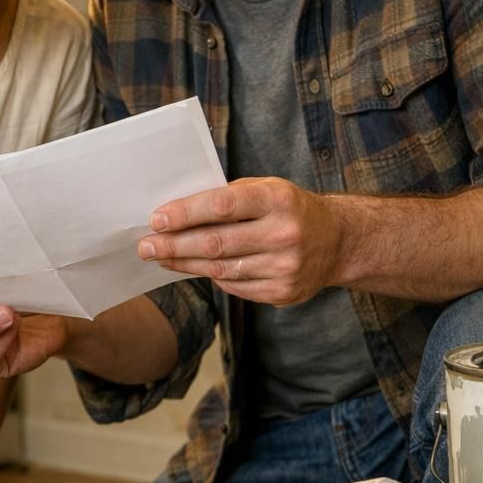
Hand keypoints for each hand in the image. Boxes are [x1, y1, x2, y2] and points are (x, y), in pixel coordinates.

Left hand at [139, 177, 343, 305]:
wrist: (338, 241)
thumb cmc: (289, 209)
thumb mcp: (266, 189)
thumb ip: (227, 198)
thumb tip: (175, 213)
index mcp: (278, 199)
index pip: (223, 205)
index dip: (186, 213)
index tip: (156, 220)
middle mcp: (285, 234)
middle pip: (216, 243)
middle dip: (174, 245)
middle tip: (144, 246)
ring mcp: (286, 267)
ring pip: (220, 269)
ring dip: (184, 264)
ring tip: (160, 257)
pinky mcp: (283, 293)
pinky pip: (234, 286)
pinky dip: (211, 276)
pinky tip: (194, 268)